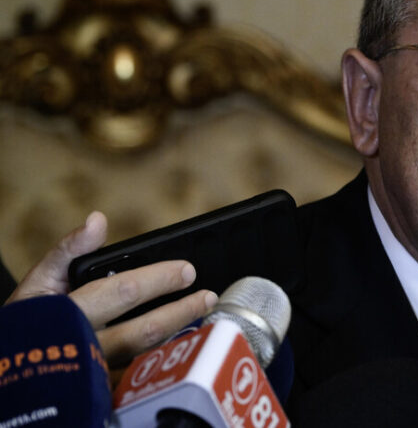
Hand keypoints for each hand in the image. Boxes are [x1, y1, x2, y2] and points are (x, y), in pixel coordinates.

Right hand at [6, 211, 217, 367]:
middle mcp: (86, 345)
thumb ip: (68, 249)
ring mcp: (96, 370)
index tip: (187, 270)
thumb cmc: (29, 321)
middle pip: (143, 330)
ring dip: (178, 332)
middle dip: (181, 311)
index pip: (123, 292)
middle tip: (207, 295)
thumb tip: (97, 220)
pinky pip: (141, 371)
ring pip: (146, 354)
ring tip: (202, 313)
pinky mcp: (102, 387)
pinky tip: (184, 340)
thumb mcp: (39, 280)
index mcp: (69, 314)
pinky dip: (164, 355)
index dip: (159, 279)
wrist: (14, 367)